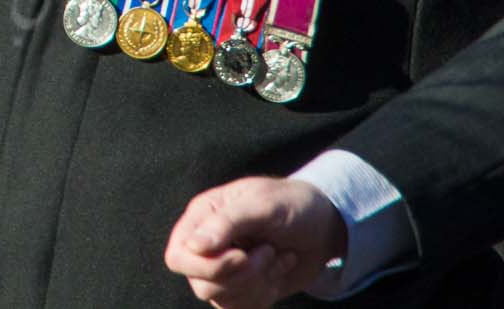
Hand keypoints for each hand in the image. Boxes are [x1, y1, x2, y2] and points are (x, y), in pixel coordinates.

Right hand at [165, 176, 346, 307]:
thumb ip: (227, 223)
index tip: (242, 255)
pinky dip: (266, 294)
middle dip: (241, 276)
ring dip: (258, 283)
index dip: (207, 265)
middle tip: (267, 253)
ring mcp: (224, 269)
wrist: (325, 225)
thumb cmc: (293, 205)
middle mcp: (208, 245)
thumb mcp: (264, 205)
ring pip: (222, 299)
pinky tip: (279, 268)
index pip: (179, 256)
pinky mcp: (244, 288)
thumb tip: (193, 246)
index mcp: (203, 217)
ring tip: (275, 256)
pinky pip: (242, 308)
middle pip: (200, 284)